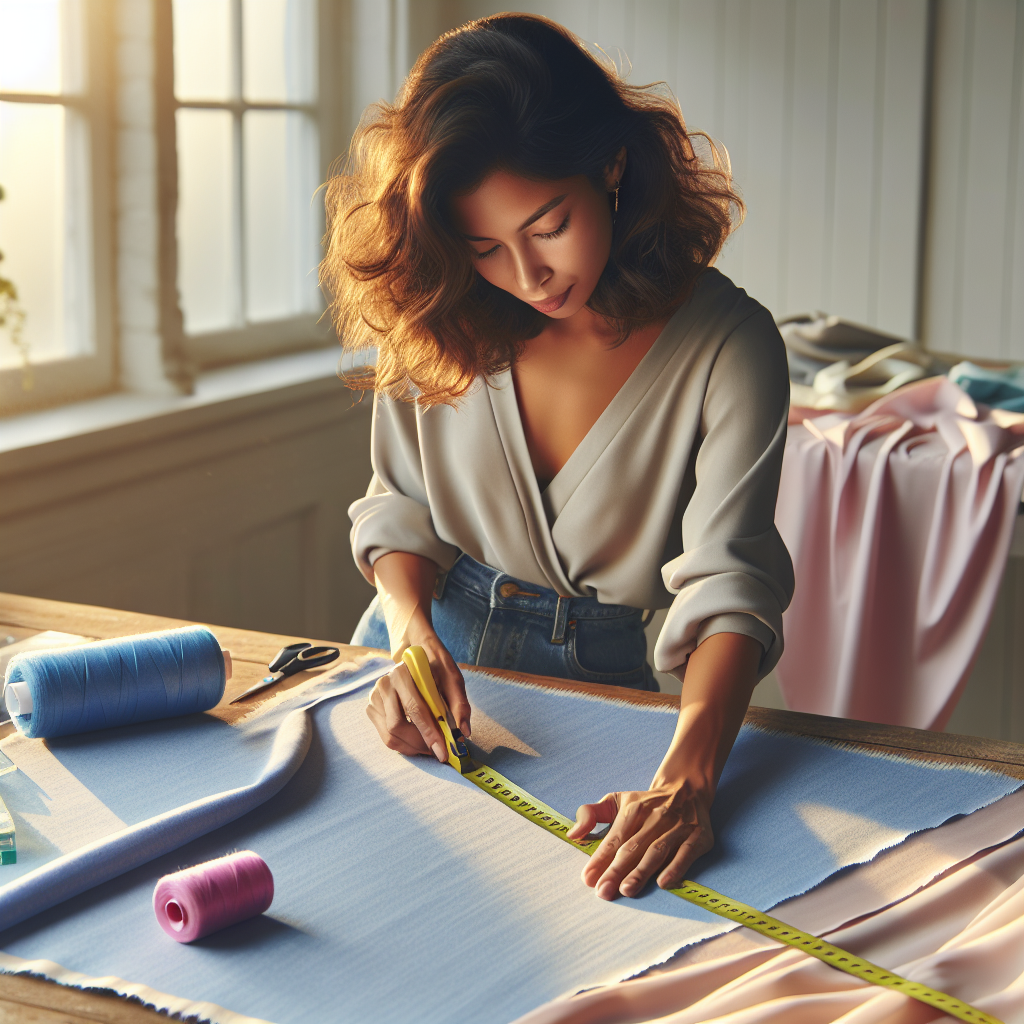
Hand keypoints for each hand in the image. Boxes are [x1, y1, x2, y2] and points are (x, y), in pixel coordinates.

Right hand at [365, 631, 471, 761]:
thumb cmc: (436, 667)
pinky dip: (404, 745)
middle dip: (420, 745)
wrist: (417, 654)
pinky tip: (418, 741)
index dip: (430, 733)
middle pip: (397, 727)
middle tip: (439, 752)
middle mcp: (384, 684)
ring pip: (390, 736)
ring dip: (412, 748)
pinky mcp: (372, 708)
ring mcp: (375, 697)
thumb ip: (459, 704)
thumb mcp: (452, 678)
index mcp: (402, 673)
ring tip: (430, 747)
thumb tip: (464, 731)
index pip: (415, 709)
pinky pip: (386, 736)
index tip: (442, 752)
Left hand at [566, 781, 713, 898]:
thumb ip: (591, 814)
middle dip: (616, 870)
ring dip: (642, 871)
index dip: (600, 859)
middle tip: (603, 891)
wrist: (686, 789)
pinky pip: (686, 854)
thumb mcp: (616, 801)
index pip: (614, 838)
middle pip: (633, 848)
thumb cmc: (644, 803)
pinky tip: (663, 883)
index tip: (587, 878)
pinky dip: (675, 868)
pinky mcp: (697, 837)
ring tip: (626, 889)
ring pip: (657, 852)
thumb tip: (572, 834)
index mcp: (633, 810)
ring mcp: (677, 828)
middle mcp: (655, 818)